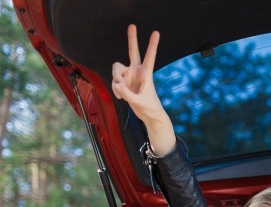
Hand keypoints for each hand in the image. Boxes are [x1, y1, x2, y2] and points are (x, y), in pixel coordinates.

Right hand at [111, 25, 175, 154]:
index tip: (156, 32)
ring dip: (116, 79)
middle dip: (132, 39)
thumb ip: (128, 94)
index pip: (149, 57)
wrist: (148, 116)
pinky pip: (114, 81)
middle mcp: (137, 71)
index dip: (152, 45)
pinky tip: (121, 96)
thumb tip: (118, 85)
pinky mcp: (123, 82)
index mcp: (146, 74)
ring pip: (116, 70)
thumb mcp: (140, 103)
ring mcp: (129, 76)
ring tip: (121, 92)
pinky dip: (115, 89)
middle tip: (132, 25)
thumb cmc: (150, 109)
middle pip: (133, 51)